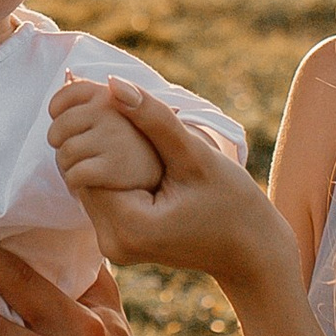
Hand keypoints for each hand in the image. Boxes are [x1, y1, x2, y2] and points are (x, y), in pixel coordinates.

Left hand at [46, 80, 163, 212]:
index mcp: (112, 95)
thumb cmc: (140, 149)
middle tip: (74, 153)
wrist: (170, 181)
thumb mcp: (124, 115)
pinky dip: (75, 182)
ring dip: (68, 166)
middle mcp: (113, 111)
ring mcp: (115, 138)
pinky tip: (88, 184)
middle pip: (60, 126)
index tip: (62, 123)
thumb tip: (67, 75)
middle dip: (60, 143)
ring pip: (65, 153)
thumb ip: (96, 98)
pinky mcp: (115, 167)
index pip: (69, 92)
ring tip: (83, 169)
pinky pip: (75, 174)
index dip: (58, 107)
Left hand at [49, 82, 292, 298]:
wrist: (252, 251)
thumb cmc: (233, 205)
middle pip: (84, 179)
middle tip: (126, 118)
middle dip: (99, 145)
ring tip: (135, 135)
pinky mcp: (123, 243)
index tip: (119, 110)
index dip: (97, 133)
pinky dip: (115, 175)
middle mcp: (114, 244)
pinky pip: (105, 199)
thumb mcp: (196, 157)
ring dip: (105, 159)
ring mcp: (117, 248)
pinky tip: (139, 158)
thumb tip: (113, 83)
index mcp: (129, 227)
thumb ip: (154, 121)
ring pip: (92, 187)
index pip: (86, 168)